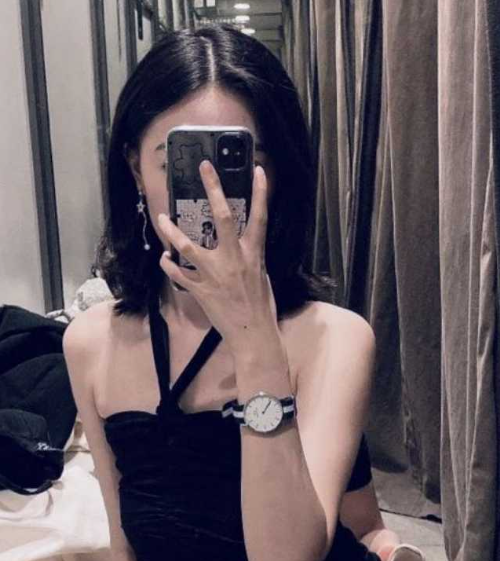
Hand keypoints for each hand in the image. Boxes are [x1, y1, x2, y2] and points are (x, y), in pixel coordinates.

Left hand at [157, 160, 277, 353]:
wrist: (253, 335)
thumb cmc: (262, 307)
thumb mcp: (262, 276)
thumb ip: (250, 258)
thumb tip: (242, 246)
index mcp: (254, 255)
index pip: (258, 217)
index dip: (260, 192)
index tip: (257, 170)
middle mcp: (233, 259)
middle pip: (221, 217)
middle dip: (213, 189)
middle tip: (204, 168)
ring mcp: (214, 274)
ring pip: (188, 245)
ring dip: (172, 231)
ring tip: (161, 218)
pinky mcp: (200, 290)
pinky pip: (179, 274)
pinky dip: (169, 265)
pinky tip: (163, 258)